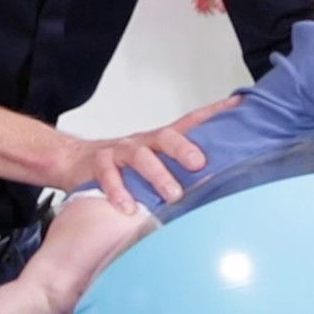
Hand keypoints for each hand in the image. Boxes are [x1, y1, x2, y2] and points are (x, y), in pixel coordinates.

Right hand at [62, 95, 240, 213]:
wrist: (75, 161)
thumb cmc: (125, 168)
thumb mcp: (154, 163)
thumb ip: (179, 169)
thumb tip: (216, 182)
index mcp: (160, 141)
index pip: (191, 122)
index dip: (214, 112)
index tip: (239, 106)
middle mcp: (143, 142)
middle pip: (166, 137)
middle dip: (184, 149)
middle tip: (200, 165)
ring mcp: (120, 152)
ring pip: (139, 157)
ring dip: (157, 175)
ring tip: (172, 196)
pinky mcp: (98, 166)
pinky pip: (108, 176)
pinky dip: (118, 192)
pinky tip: (128, 208)